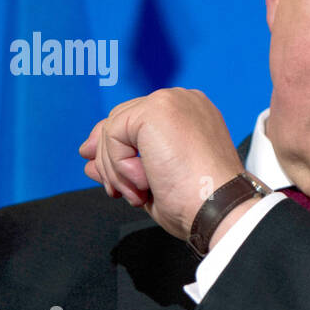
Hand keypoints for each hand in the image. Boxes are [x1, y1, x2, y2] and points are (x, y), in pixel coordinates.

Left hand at [79, 88, 246, 240]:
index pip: (139, 120)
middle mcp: (183, 100)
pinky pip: (113, 135)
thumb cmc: (199, 203)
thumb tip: (90, 164)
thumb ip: (125, 166)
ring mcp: (169, 101)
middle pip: (122, 119)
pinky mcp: (155, 110)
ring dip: (116, 169)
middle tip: (113, 191)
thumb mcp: (156, 180)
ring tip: (139, 195)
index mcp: (191, 113)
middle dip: (108, 157)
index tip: (106, 177)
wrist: (219, 208)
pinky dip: (119, 166)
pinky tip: (143, 183)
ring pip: (113, 129)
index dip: (115, 148)